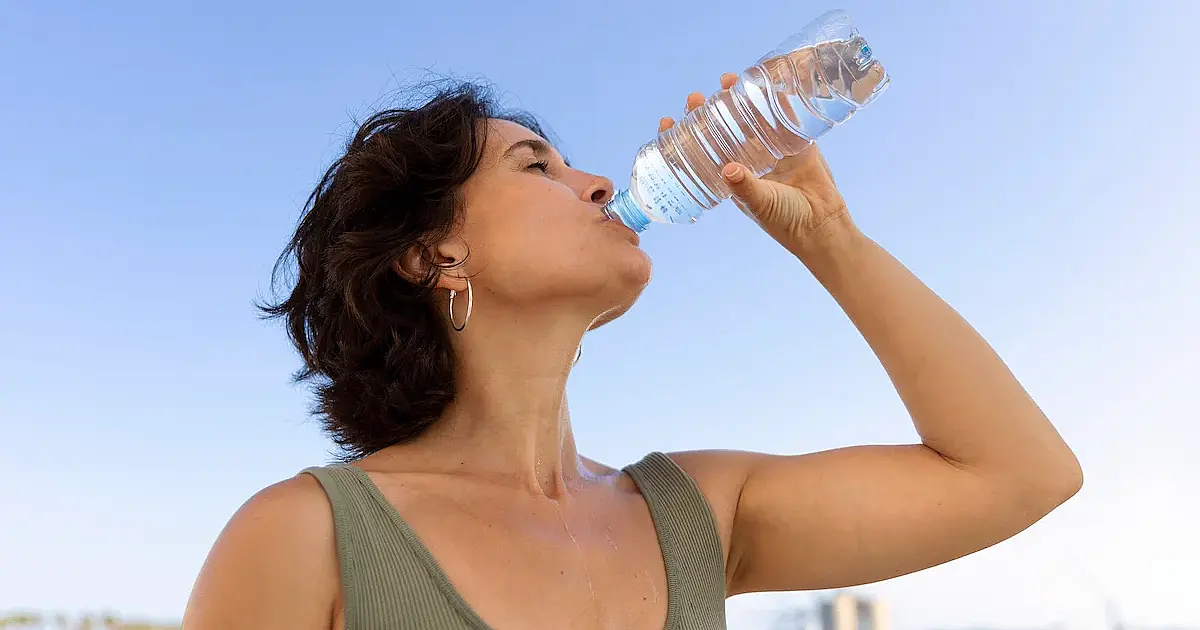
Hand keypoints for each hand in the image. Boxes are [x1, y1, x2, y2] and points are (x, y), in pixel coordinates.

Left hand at [660, 73, 857, 253]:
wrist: (822, 224)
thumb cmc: (785, 221)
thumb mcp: (760, 203)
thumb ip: (745, 186)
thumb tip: (728, 169)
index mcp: (733, 176)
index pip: (702, 152)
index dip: (684, 137)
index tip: (668, 122)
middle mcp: (749, 159)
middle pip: (723, 128)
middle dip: (707, 111)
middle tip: (695, 97)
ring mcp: (773, 148)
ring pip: (751, 118)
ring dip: (738, 99)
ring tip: (726, 81)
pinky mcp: (798, 142)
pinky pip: (786, 116)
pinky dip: (778, 99)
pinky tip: (767, 82)